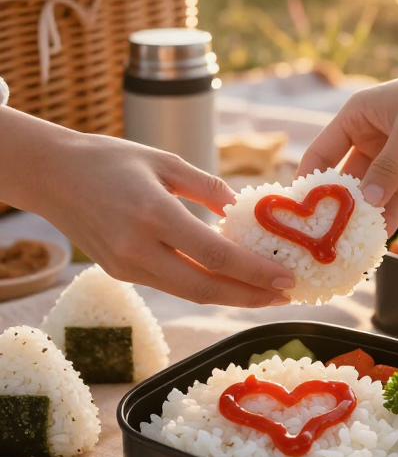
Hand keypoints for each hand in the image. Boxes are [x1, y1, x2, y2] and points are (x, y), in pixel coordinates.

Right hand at [0, 110, 293, 306]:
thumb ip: (207, 187)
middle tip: (285, 296)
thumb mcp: (165, 161)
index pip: (216, 256)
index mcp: (154, 214)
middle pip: (206, 288)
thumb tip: (241, 211)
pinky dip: (203, 286)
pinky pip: (171, 286)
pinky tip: (227, 280)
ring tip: (264, 293)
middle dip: (250, 297)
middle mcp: (138, 248)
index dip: (256, 273)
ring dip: (230, 297)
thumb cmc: (109, 159)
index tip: (287, 279)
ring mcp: (127, 266)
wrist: (51, 175)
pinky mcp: (120, 273)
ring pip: (189, 293)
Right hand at [298, 56, 397, 234]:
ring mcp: (393, 158)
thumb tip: (366, 203)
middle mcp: (369, 137)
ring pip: (371, 193)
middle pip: (345, 178)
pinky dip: (389, 217)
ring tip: (351, 246)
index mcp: (357, 116)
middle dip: (337, 207)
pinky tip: (380, 239)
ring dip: (364, 217)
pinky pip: (396, 199)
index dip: (309, 181)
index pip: (322, 153)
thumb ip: (388, 167)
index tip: (299, 213)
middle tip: (325, 238)